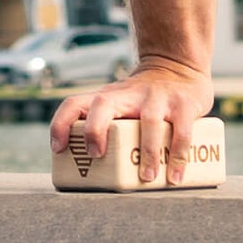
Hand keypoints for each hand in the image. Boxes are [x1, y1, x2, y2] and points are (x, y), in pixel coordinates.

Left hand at [48, 56, 213, 186]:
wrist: (177, 65)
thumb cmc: (143, 98)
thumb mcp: (121, 105)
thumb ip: (107, 129)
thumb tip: (90, 177)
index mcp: (110, 97)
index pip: (75, 103)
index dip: (61, 124)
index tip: (59, 150)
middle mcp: (129, 94)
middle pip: (103, 103)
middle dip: (95, 129)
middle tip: (97, 156)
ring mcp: (157, 97)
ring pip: (148, 121)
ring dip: (146, 151)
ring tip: (147, 177)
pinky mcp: (182, 104)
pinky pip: (181, 131)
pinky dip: (178, 156)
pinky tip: (175, 176)